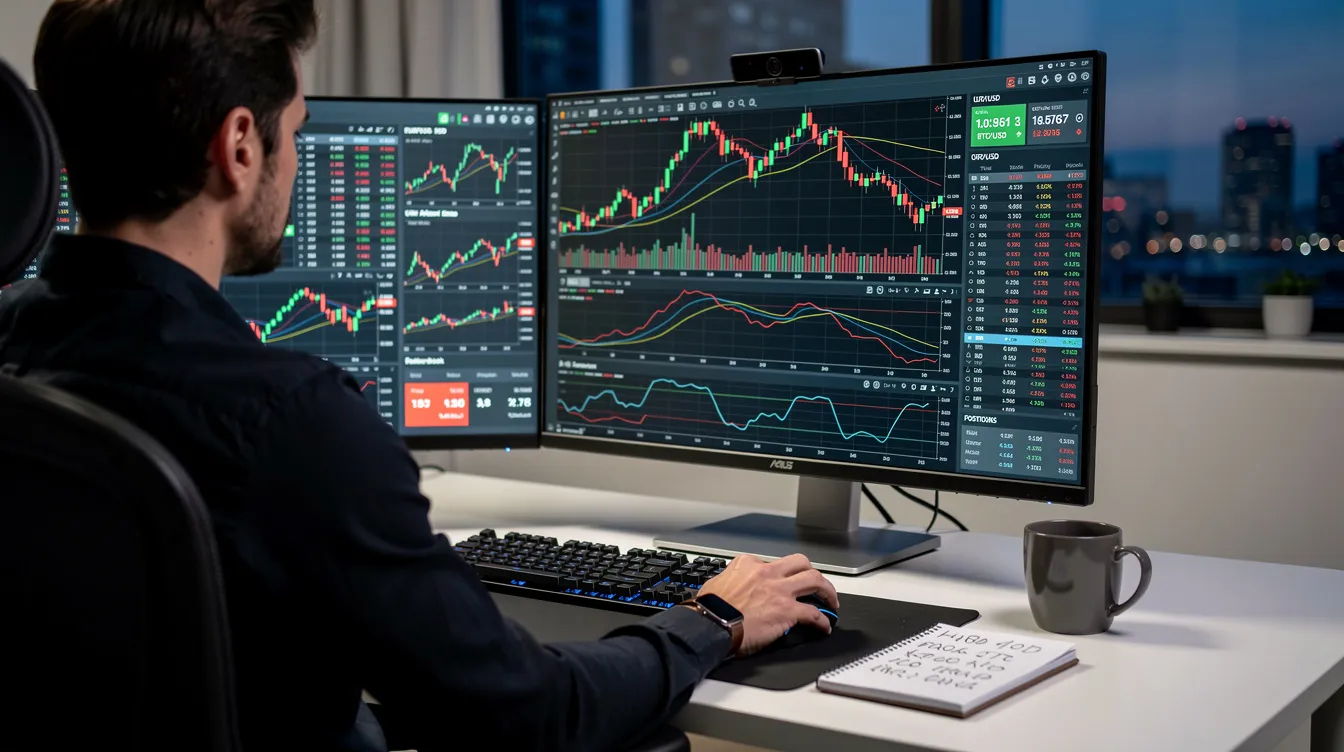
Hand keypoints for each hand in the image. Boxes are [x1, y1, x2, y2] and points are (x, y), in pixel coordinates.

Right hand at [696, 553, 838, 655]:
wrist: (710, 625)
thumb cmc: (709, 609)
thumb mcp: (716, 583)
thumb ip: (731, 580)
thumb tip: (733, 586)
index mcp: (748, 564)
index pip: (773, 563)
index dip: (780, 575)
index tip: (783, 584)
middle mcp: (767, 573)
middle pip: (800, 563)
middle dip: (812, 572)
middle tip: (817, 584)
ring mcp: (779, 591)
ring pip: (815, 580)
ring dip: (827, 591)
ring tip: (831, 601)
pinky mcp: (787, 611)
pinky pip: (814, 613)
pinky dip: (822, 621)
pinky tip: (824, 627)